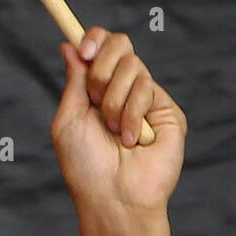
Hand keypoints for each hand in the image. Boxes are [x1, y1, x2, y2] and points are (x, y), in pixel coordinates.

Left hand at [50, 28, 186, 213]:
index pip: (102, 46)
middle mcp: (122, 90)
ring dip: (113, 100)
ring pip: (133, 66)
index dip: (94, 39)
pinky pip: (148, 87)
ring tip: (112, 132)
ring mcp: (147, 99)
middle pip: (120, 44)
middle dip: (101, 69)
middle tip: (94, 99)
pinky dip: (131, 114)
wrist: (113, 196)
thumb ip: (74, 81)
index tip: (84, 49)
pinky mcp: (167, 111)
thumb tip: (69, 45)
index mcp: (96, 90)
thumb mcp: (68, 119)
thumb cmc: (85, 166)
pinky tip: (131, 140)